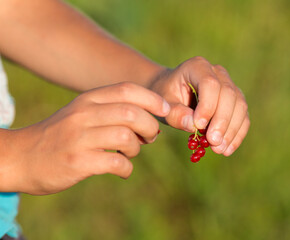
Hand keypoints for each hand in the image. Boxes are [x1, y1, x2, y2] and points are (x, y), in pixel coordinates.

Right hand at [6, 82, 169, 194]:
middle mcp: (84, 114)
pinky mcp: (78, 162)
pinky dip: (126, 168)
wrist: (22, 157)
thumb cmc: (62, 136)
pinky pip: (116, 162)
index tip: (166, 111)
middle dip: (150, 127)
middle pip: (132, 113)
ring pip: (126, 137)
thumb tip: (151, 119)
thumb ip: (112, 111)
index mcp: (88, 99)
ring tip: (130, 153)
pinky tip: (122, 169)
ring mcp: (79, 137)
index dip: (153, 100)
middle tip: (149, 137)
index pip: (127, 89)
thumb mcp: (82, 113)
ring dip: (137, 148)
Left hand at [149, 57, 249, 155]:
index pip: (210, 84)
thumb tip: (192, 125)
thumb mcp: (162, 103)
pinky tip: (227, 149)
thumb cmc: (165, 96)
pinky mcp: (235, 101)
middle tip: (213, 142)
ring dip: (232, 130)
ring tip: (219, 150)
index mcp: (198, 66)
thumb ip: (175, 113)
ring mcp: (229, 85)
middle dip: (222, 121)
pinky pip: (242, 116)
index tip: (199, 126)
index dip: (208, 106)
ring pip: (240, 105)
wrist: (171, 92)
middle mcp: (218, 72)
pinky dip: (237, 133)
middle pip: (229, 94)